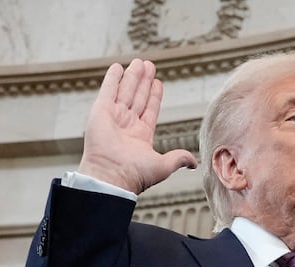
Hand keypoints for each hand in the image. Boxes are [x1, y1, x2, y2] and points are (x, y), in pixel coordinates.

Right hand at [78, 58, 197, 193]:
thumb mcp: (163, 165)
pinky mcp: (100, 111)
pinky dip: (112, 79)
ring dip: (133, 76)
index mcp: (140, 136)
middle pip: (138, 97)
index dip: (154, 96)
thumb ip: (178, 158)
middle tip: (149, 65)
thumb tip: (194, 162)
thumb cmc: (135, 174)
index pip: (150, 110)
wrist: (112, 175)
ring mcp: (113, 117)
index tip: (158, 83)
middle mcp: (127, 125)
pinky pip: (107, 90)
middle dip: (144, 81)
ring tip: (140, 62)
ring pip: (126, 91)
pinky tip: (117, 67)